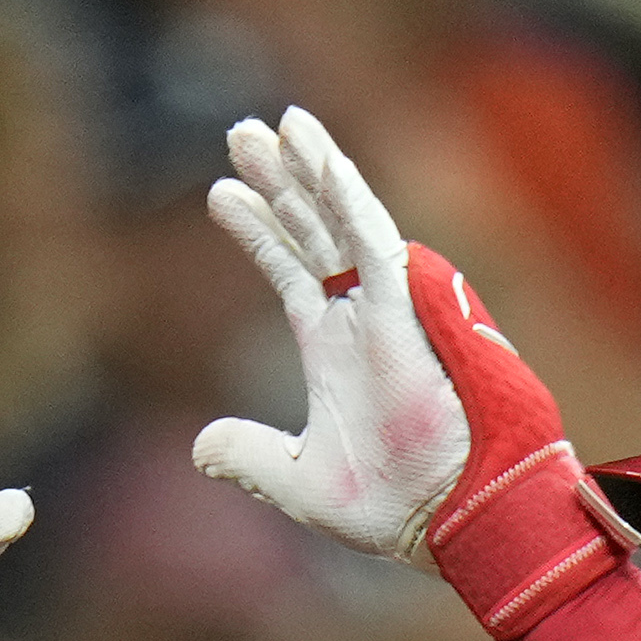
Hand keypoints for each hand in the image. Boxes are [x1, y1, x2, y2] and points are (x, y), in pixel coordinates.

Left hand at [191, 107, 480, 565]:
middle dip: (277, 179)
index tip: (221, 192)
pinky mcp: (408, 312)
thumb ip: (248, 454)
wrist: (442, 517)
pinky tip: (324, 162)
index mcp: (334, 346)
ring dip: (311, 169)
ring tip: (278, 123)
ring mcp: (386, 308)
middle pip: (312, 227)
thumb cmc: (385, 504)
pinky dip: (349, 200)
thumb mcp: (295, 480)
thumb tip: (199, 448)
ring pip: (343, 219)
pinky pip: (377, 242)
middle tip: (240, 131)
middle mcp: (360, 316)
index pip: (290, 267)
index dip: (259, 228)